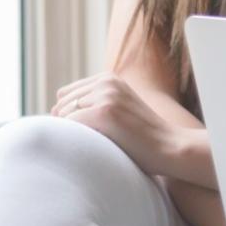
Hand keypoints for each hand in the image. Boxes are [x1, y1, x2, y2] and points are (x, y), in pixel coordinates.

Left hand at [52, 73, 188, 178]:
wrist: (171, 147)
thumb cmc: (144, 137)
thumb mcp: (120, 108)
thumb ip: (95, 102)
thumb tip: (54, 111)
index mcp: (109, 78)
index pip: (66, 94)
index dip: (70, 116)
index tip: (89, 133)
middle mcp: (106, 81)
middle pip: (61, 103)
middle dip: (68, 124)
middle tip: (91, 141)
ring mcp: (106, 95)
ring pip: (63, 114)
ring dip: (73, 132)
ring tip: (96, 144)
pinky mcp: (104, 111)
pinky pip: (70, 126)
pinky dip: (77, 139)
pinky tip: (97, 147)